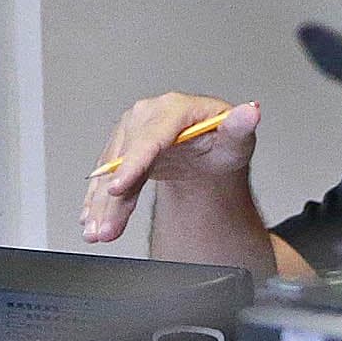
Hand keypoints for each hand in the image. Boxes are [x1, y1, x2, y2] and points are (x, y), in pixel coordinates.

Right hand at [81, 92, 261, 243]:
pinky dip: (98, 202)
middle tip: (107, 227)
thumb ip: (241, 127)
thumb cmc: (223, 144)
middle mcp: (148, 116)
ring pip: (111, 172)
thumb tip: (250, 113)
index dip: (134, 163)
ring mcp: (132, 133)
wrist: (208, 157)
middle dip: (113, 196)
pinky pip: (107, 179)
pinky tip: (92, 220)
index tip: (119, 187)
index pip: (151, 136)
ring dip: (101, 205)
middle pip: (125, 158)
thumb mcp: (237, 138)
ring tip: (98, 232)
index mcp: (175, 108)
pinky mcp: (122, 152)